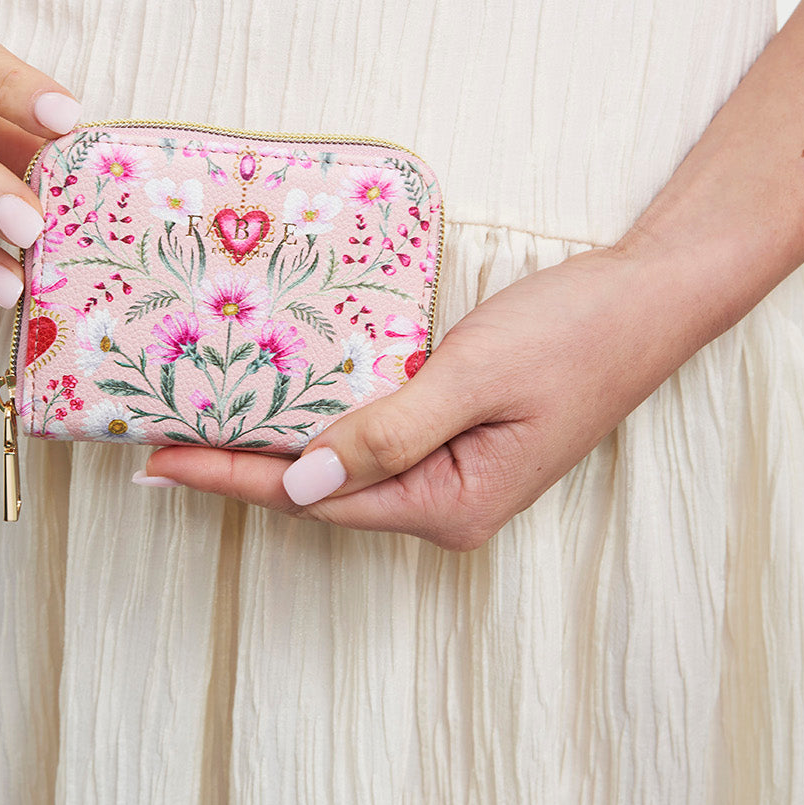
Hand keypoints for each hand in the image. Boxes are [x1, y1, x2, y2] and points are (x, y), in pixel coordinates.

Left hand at [135, 244, 686, 549]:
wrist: (649, 299)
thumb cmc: (574, 333)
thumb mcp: (474, 377)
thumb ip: (388, 432)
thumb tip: (298, 483)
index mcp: (451, 506)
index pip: (314, 498)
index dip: (230, 478)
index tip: (157, 461)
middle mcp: (446, 504)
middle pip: (319, 492)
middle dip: (238, 468)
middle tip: (154, 442)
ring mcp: (453, 474)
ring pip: (341, 468)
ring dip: (272, 447)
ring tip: (195, 425)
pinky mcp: (456, 438)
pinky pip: (370, 438)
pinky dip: (319, 422)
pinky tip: (278, 403)